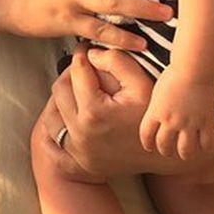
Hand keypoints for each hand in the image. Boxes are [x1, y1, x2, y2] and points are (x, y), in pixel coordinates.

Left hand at [42, 48, 211, 179]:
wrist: (163, 154)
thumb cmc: (153, 115)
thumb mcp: (141, 83)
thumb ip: (116, 61)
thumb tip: (90, 54)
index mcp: (94, 111)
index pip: (76, 71)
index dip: (81, 55)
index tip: (86, 50)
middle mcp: (80, 133)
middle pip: (59, 91)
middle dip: (69, 75)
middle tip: (83, 70)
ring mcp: (77, 151)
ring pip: (51, 116)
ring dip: (60, 100)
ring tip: (76, 91)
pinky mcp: (78, 164)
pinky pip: (52, 146)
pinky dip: (55, 131)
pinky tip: (66, 117)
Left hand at [138, 67, 213, 160]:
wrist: (194, 68)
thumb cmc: (176, 73)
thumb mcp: (159, 90)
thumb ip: (157, 106)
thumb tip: (157, 115)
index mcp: (156, 111)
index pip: (146, 135)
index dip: (147, 144)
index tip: (149, 147)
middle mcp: (170, 121)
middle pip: (164, 145)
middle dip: (165, 151)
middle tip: (168, 151)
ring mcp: (189, 123)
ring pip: (185, 151)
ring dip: (184, 154)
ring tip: (185, 153)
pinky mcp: (206, 122)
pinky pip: (206, 144)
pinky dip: (205, 148)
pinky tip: (204, 146)